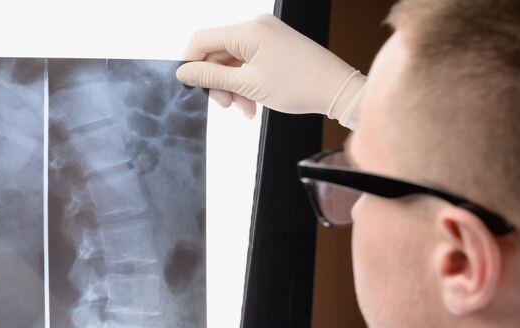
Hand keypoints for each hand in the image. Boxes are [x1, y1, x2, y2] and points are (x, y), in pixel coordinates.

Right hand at [177, 13, 366, 127]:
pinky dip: (246, 83)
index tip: (189, 87)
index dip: (190, 64)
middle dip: (217, 82)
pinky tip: (252, 103)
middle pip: (217, 52)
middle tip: (225, 105)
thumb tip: (183, 72)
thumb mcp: (248, 85)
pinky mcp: (274, 46)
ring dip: (233, 87)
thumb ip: (212, 77)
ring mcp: (266, 35)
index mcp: (248, 30)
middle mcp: (256, 26)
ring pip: (232, 61)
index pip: (202, 39)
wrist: (336, 90)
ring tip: (244, 109)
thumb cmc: (298, 86)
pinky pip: (248, 62)